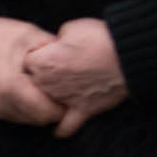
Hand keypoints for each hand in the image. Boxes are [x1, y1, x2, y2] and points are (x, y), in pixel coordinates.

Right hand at [0, 7, 64, 126]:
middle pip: (37, 119)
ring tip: (51, 93)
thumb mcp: (33, 36)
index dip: (64, 108)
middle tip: (66, 96)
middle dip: (54, 110)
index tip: (75, 97)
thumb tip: (78, 63)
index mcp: (10, 85)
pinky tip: (35, 93)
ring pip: (26, 121)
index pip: (45, 112)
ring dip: (40, 111)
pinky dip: (27, 109)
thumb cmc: (2, 35)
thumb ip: (56, 52)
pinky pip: (14, 116)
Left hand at [23, 18, 126, 137]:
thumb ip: (57, 39)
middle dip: (39, 78)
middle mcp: (47, 84)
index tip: (47, 52)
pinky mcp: (83, 109)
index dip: (37, 55)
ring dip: (47, 101)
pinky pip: (66, 126)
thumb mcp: (73, 27)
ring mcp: (64, 99)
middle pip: (31, 85)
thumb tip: (58, 45)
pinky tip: (59, 128)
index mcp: (41, 62)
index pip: (25, 62)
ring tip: (57, 92)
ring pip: (43, 106)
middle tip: (56, 69)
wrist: (130, 54)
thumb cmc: (102, 37)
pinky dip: (62, 128)